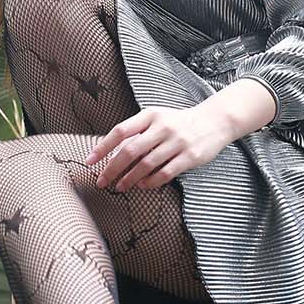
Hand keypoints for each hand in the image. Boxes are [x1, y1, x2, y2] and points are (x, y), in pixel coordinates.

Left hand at [83, 104, 231, 191]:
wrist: (214, 121)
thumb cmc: (178, 122)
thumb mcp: (157, 118)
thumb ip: (137, 132)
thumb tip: (111, 153)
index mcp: (150, 115)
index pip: (120, 131)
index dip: (102, 147)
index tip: (89, 161)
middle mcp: (162, 127)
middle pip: (130, 151)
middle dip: (112, 168)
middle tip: (102, 182)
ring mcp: (177, 142)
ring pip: (146, 165)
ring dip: (129, 179)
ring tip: (120, 187)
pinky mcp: (189, 157)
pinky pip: (165, 173)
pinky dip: (150, 182)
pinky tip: (142, 186)